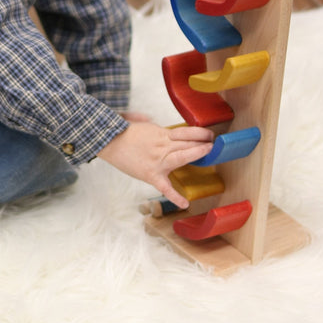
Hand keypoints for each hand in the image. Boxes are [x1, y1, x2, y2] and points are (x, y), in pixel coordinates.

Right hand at [98, 119, 213, 205]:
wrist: (107, 141)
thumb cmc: (120, 131)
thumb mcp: (135, 120)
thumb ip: (145, 120)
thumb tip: (148, 119)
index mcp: (161, 133)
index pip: (186, 132)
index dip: (200, 133)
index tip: (208, 134)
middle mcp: (163, 146)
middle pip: (188, 144)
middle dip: (203, 143)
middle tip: (214, 144)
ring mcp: (158, 161)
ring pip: (183, 157)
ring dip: (197, 154)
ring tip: (209, 154)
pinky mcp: (151, 175)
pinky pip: (165, 187)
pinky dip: (175, 197)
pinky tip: (185, 204)